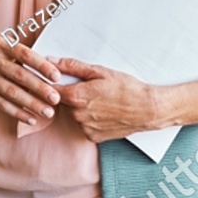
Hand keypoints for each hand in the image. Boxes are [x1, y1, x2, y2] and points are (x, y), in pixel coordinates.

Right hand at [0, 36, 61, 125]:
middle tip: (56, 98)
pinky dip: (17, 112)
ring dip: (31, 103)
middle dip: (39, 88)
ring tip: (48, 112)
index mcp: (1, 44)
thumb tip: (52, 68)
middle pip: (19, 75)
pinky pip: (0, 103)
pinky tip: (31, 118)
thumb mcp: (5, 44)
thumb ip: (24, 53)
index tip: (57, 76)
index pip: (25, 54)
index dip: (41, 65)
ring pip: (11, 92)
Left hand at [54, 57, 170, 142]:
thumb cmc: (126, 88)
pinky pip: (84, 126)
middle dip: (72, 94)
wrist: (147, 109)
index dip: (53, 84)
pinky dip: (89, 119)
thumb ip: (72, 67)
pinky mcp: (92, 137)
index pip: (51, 90)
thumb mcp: (99, 72)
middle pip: (63, 102)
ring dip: (81, 107)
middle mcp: (78, 115)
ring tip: (100, 100)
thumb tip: (51, 61)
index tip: (58, 80)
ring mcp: (85, 128)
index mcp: (77, 97)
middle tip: (90, 88)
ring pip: (74, 114)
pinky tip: (103, 112)